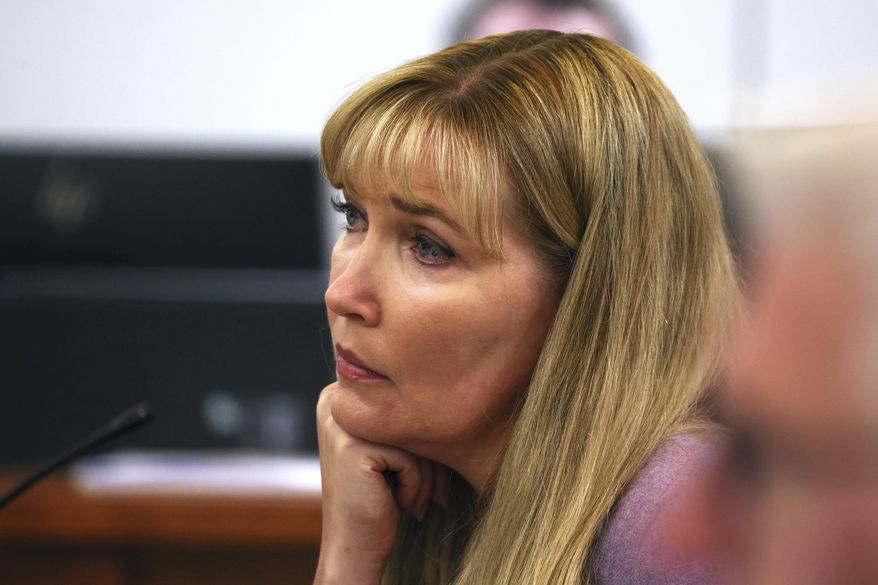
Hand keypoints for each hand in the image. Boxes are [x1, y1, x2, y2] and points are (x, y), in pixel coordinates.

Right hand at [313, 383, 448, 584]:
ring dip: (425, 475)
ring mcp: (340, 422)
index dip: (425, 437)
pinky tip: (397, 503)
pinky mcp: (351, 446)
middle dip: (430, 459)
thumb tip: (456, 398)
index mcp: (341, 395)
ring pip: (412, 435)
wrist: (354, 545)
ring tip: (414, 501)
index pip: (402, 402)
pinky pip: (407, 457)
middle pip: (408, 416)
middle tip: (436, 493)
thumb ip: (408, 418)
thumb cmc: (381, 498)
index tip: (434, 473)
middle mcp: (335, 401)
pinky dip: (414, 485)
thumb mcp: (393, 448)